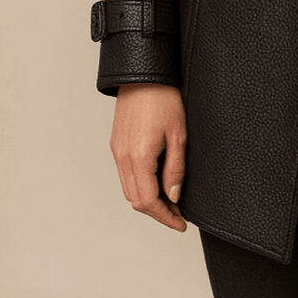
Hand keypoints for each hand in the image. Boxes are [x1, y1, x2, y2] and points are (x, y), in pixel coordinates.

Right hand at [110, 83, 187, 231]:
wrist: (144, 74)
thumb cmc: (163, 97)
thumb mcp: (179, 134)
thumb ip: (176, 168)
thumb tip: (173, 195)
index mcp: (138, 157)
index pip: (148, 201)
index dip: (165, 216)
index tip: (180, 222)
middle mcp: (123, 157)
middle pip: (136, 200)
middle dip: (157, 212)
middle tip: (178, 214)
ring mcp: (117, 151)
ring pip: (129, 189)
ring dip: (148, 200)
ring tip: (169, 200)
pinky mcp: (116, 144)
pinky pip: (125, 175)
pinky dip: (140, 185)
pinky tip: (156, 182)